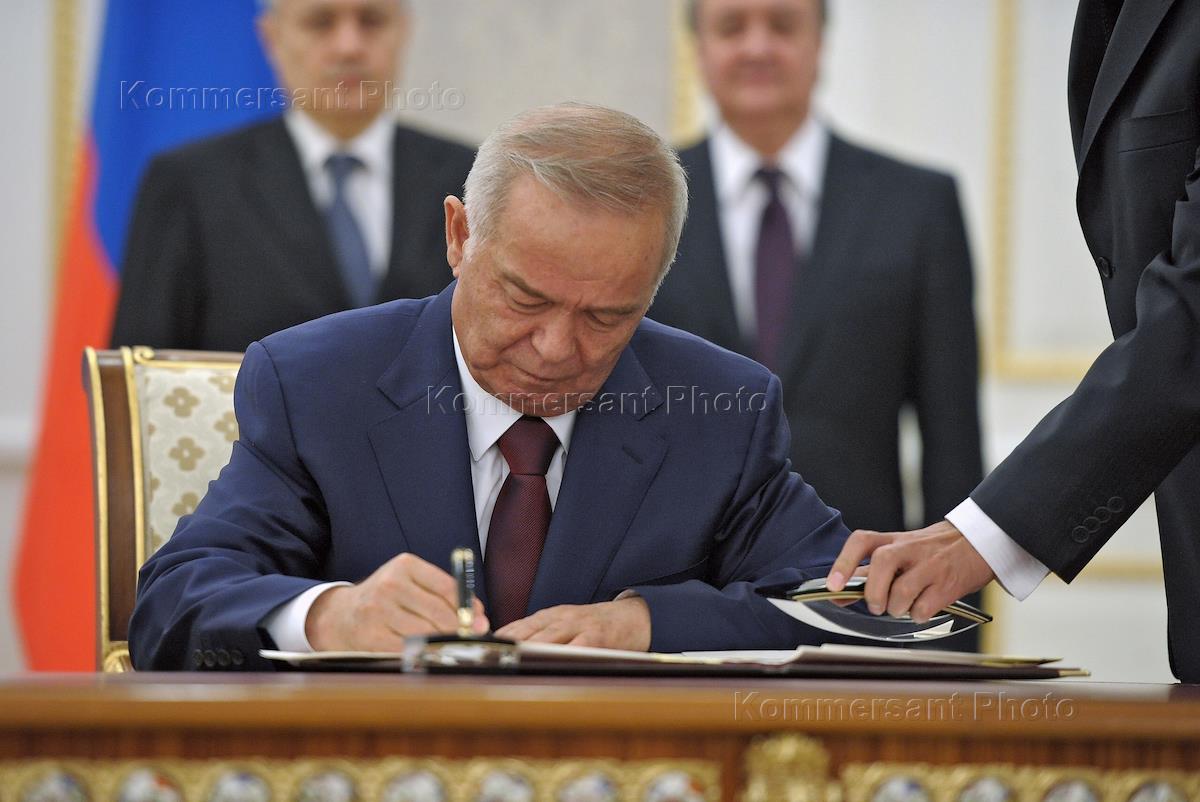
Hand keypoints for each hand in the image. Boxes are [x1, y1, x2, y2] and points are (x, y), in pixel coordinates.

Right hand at [306, 552, 488, 650]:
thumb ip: (445, 595)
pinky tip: (431, 656)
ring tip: (453, 649)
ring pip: (424, 633)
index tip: (480, 622)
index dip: (469, 608)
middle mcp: (390, 585)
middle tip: (472, 641)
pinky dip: (423, 656)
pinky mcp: (370, 636)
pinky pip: (406, 650)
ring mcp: (377, 611)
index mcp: (405, 565)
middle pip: (438, 613)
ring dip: (444, 645)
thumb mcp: (412, 584)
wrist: (341, 615)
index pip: (448, 587)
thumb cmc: (388, 600)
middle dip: (460, 630)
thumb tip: (479, 617)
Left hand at [495, 597, 651, 650]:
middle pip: (529, 632)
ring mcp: (579, 625)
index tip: (480, 651)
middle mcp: (561, 618)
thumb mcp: (565, 623)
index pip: (518, 626)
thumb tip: (509, 651)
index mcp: (550, 615)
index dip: (499, 639)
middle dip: (508, 646)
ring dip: (529, 650)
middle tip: (489, 658)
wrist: (634, 616)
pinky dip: (564, 654)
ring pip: (549, 638)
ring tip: (511, 661)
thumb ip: (541, 634)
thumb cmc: (595, 625)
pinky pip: (577, 646)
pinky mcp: (597, 636)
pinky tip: (552, 663)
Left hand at [826, 520, 995, 621]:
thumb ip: (870, 570)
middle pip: (882, 563)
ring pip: (902, 590)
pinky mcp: (948, 585)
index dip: (844, 563)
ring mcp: (930, 566)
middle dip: (873, 591)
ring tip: (901, 607)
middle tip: (876, 605)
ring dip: (895, 608)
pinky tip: (921, 609)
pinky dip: (917, 616)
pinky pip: (924, 608)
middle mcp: (910, 549)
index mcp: (893, 540)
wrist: (978, 543)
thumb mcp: (901, 550)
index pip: (862, 541)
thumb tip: (838, 591)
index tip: (833, 586)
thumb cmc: (932, 551)